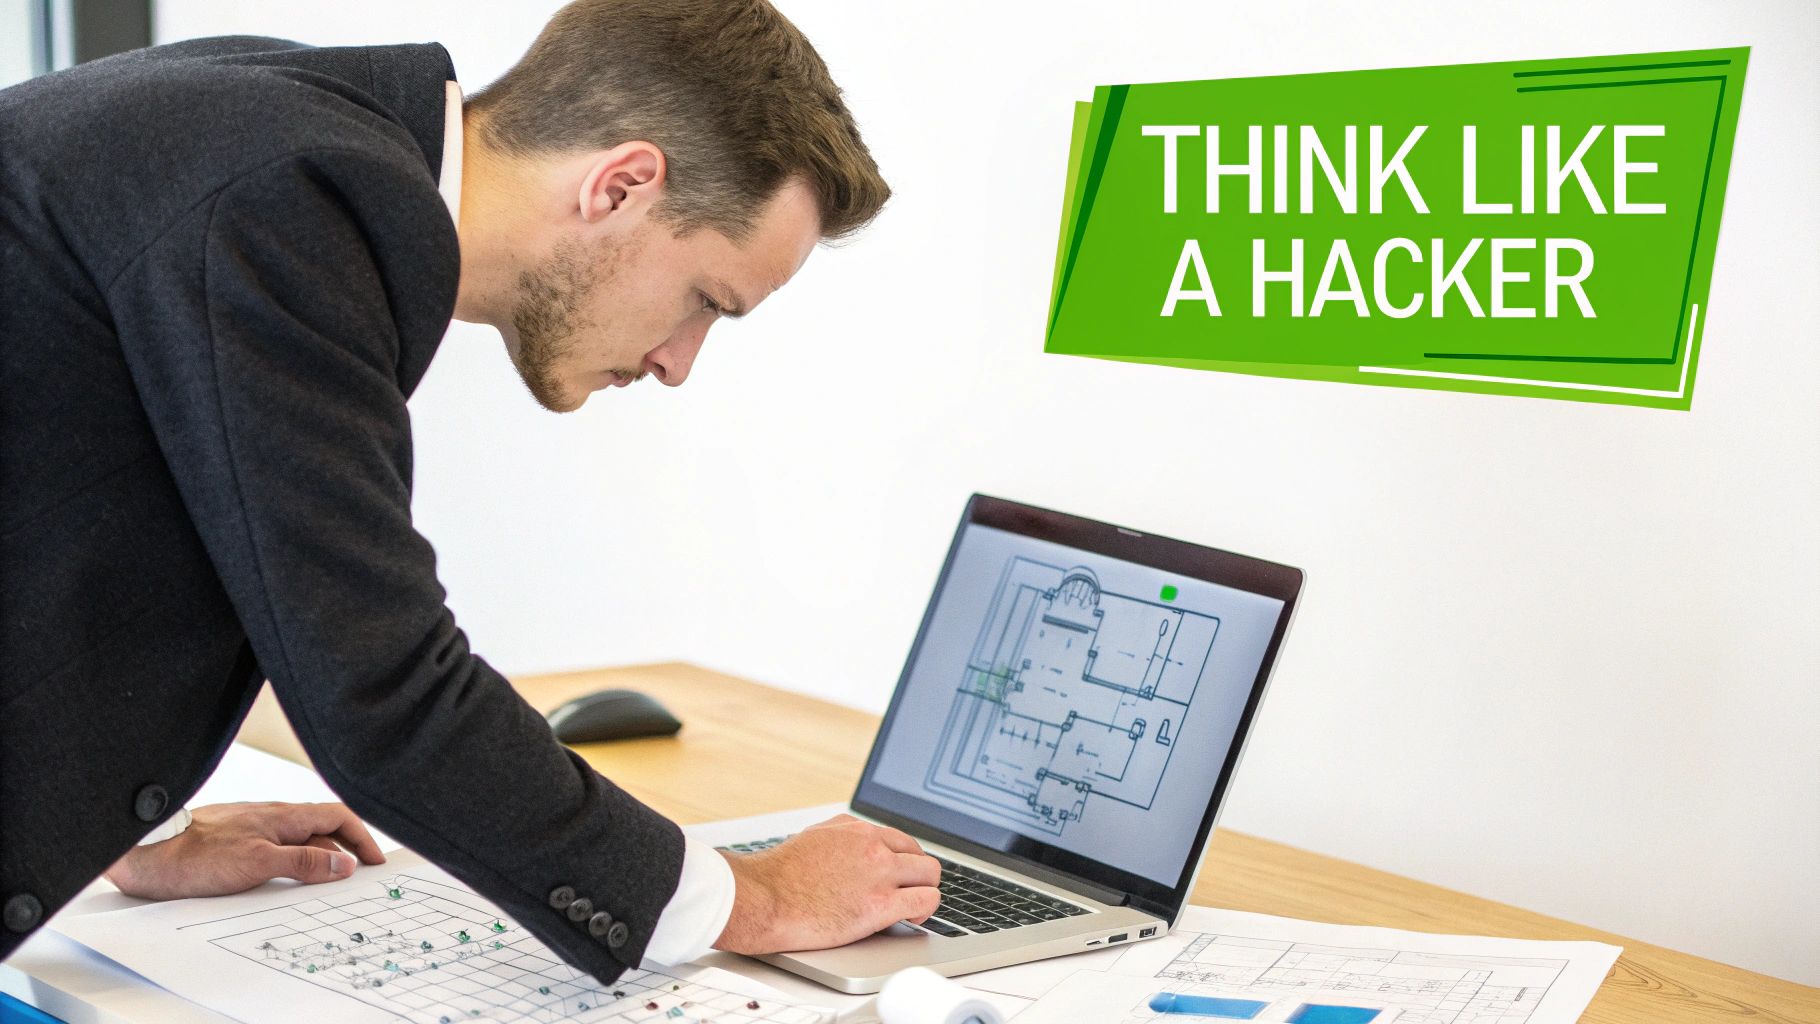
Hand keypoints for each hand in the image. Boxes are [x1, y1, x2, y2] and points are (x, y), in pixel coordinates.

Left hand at [104, 802, 386, 899]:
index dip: (361, 837)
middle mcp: (272, 818)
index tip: (375, 860)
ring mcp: (253, 829)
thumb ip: (305, 862)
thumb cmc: (197, 854)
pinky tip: (283, 887)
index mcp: (284, 816)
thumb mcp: (260, 863)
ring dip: (315, 862)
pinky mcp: (235, 843)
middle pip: (320, 832)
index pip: (338, 817)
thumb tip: (343, 863)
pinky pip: (275, 852)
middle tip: (356, 879)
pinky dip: (290, 867)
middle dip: (343, 852)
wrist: (147, 852)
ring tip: (323, 889)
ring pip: (297, 843)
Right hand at [712, 813, 940, 953]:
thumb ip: (838, 841)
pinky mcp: (880, 904)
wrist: (764, 899)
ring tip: (912, 909)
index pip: (900, 840)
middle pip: (920, 856)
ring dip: (925, 892)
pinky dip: (924, 911)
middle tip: (908, 894)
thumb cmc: (776, 878)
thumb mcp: (811, 840)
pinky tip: (911, 919)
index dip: (904, 862)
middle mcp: (871, 845)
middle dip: (918, 877)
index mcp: (854, 829)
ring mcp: (879, 872)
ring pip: (930, 875)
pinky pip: (925, 901)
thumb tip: (846, 851)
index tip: (900, 877)